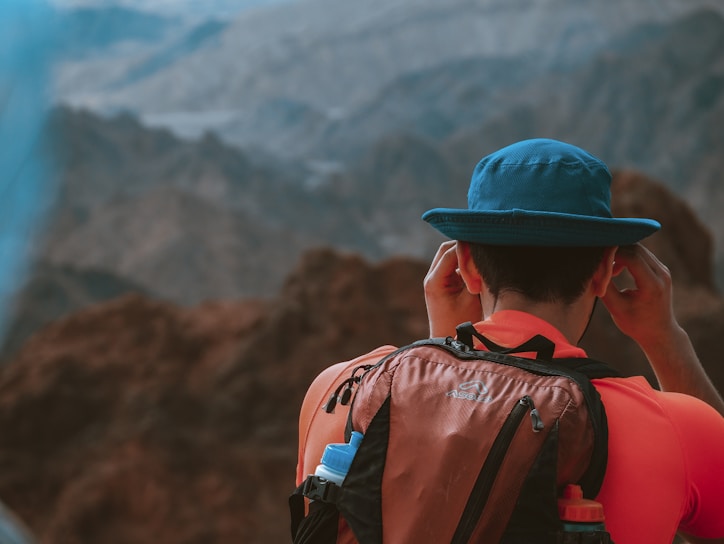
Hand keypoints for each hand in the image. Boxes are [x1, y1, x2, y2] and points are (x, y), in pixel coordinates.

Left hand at [424, 241, 482, 337]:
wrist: (447, 341)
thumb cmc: (460, 323)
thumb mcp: (471, 298)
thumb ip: (474, 275)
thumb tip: (482, 255)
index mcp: (434, 281)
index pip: (451, 252)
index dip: (468, 249)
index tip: (484, 253)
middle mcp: (431, 277)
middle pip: (446, 248)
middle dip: (465, 247)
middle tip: (483, 252)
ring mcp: (435, 278)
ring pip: (449, 254)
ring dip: (464, 254)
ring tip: (480, 260)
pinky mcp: (442, 282)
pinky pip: (452, 264)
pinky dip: (464, 262)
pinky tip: (477, 267)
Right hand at [602, 244, 723, 413]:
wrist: (659, 333)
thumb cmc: (636, 324)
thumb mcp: (616, 308)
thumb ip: (605, 286)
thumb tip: (592, 267)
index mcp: (652, 285)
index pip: (632, 257)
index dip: (611, 255)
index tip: (597, 263)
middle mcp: (662, 274)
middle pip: (635, 248)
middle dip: (614, 252)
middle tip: (599, 264)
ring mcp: (663, 270)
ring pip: (638, 248)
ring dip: (620, 254)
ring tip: (608, 270)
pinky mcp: (660, 269)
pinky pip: (641, 254)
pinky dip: (626, 257)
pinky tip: (616, 270)